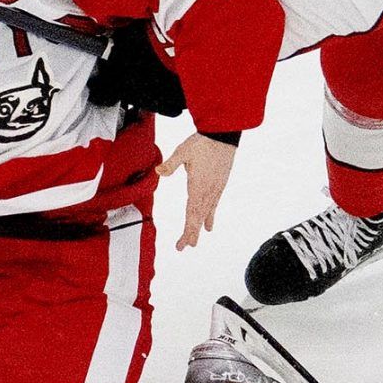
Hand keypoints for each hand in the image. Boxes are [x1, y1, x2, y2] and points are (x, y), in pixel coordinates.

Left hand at [156, 133, 237, 250]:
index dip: (188, 230)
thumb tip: (158, 172)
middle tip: (186, 246)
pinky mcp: (219, 185)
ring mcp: (215, 189)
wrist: (223, 136)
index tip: (184, 243)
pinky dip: (209, 216)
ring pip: (206, 212)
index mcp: (198, 187)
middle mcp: (208, 192)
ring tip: (195, 240)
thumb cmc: (202, 143)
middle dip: (192, 233)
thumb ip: (171, 164)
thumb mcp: (183, 151)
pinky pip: (213, 205)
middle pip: (199, 217)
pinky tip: (209, 225)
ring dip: (200, 227)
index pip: (192, 214)